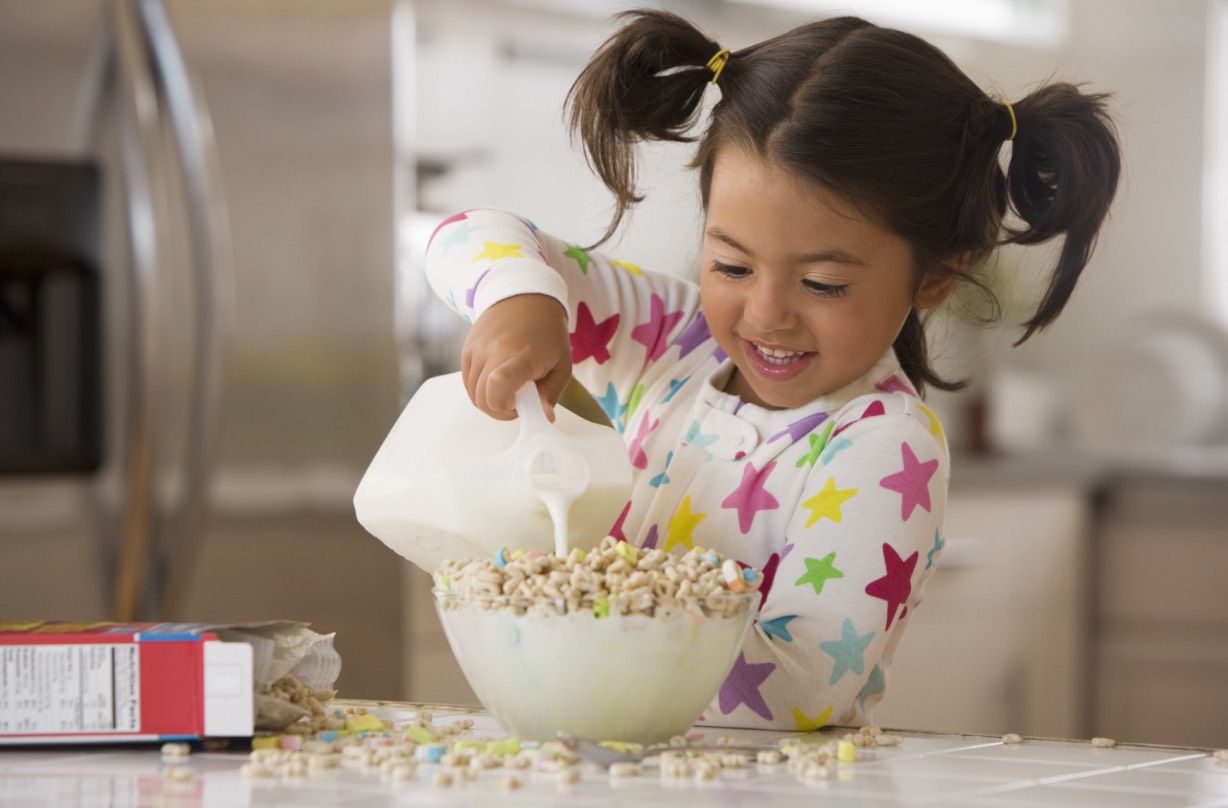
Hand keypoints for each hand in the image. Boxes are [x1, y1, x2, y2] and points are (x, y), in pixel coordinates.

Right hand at [461, 294, 571, 420]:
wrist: (524, 297)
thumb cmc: (547, 333)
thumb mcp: (562, 363)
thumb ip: (552, 393)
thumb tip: (545, 418)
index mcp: (522, 355)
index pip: (499, 384)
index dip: (504, 405)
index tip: (520, 403)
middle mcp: (493, 352)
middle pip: (483, 399)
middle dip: (501, 410)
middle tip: (519, 400)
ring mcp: (476, 350)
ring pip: (474, 395)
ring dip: (491, 401)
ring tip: (510, 389)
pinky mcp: (466, 350)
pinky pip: (468, 383)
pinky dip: (481, 390)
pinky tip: (498, 381)